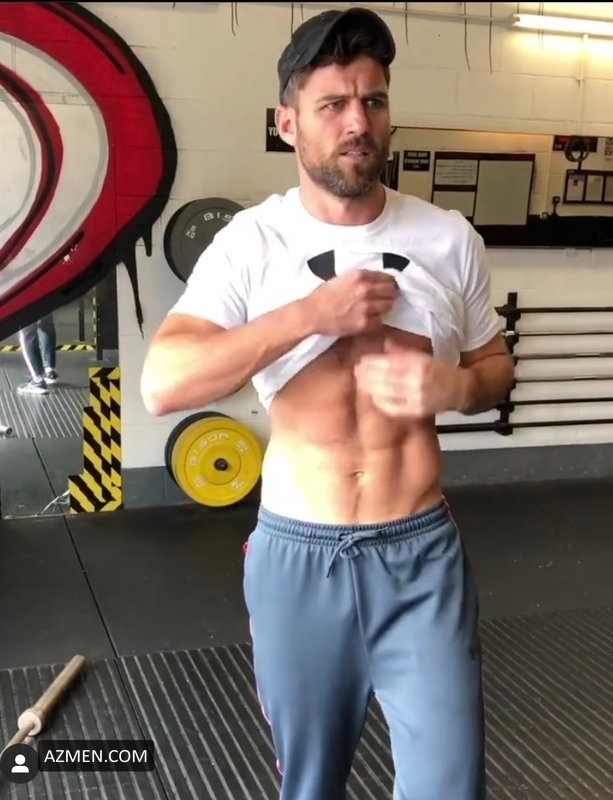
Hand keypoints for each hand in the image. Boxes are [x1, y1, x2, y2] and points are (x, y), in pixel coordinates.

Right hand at [304, 269, 398, 336]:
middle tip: (385, 298)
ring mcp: (367, 307)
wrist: (312, 313)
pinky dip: (377, 320)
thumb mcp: (342, 278)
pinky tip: (369, 319)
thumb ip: (360, 278)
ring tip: (377, 309)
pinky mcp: (365, 323)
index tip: (387, 287)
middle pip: (391, 291)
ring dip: (385, 307)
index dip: (389, 283)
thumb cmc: (323, 295)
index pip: (387, 277)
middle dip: (390, 294)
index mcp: (360, 276)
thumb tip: (375, 281)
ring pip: (389, 306)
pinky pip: (380, 321)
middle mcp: (366, 289)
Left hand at [354, 346, 471, 417]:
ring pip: (388, 392)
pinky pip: (395, 407)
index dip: (374, 362)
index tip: (362, 360)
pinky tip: (373, 396)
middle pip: (387, 377)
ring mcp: (418, 397)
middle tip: (357, 371)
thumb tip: (385, 341)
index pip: (392, 362)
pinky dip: (382, 402)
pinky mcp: (418, 410)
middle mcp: (419, 380)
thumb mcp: (425, 355)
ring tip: (361, 382)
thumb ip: (404, 351)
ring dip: (372, 387)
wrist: (460, 389)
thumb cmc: (441, 370)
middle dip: (369, 374)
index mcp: (421, 363)